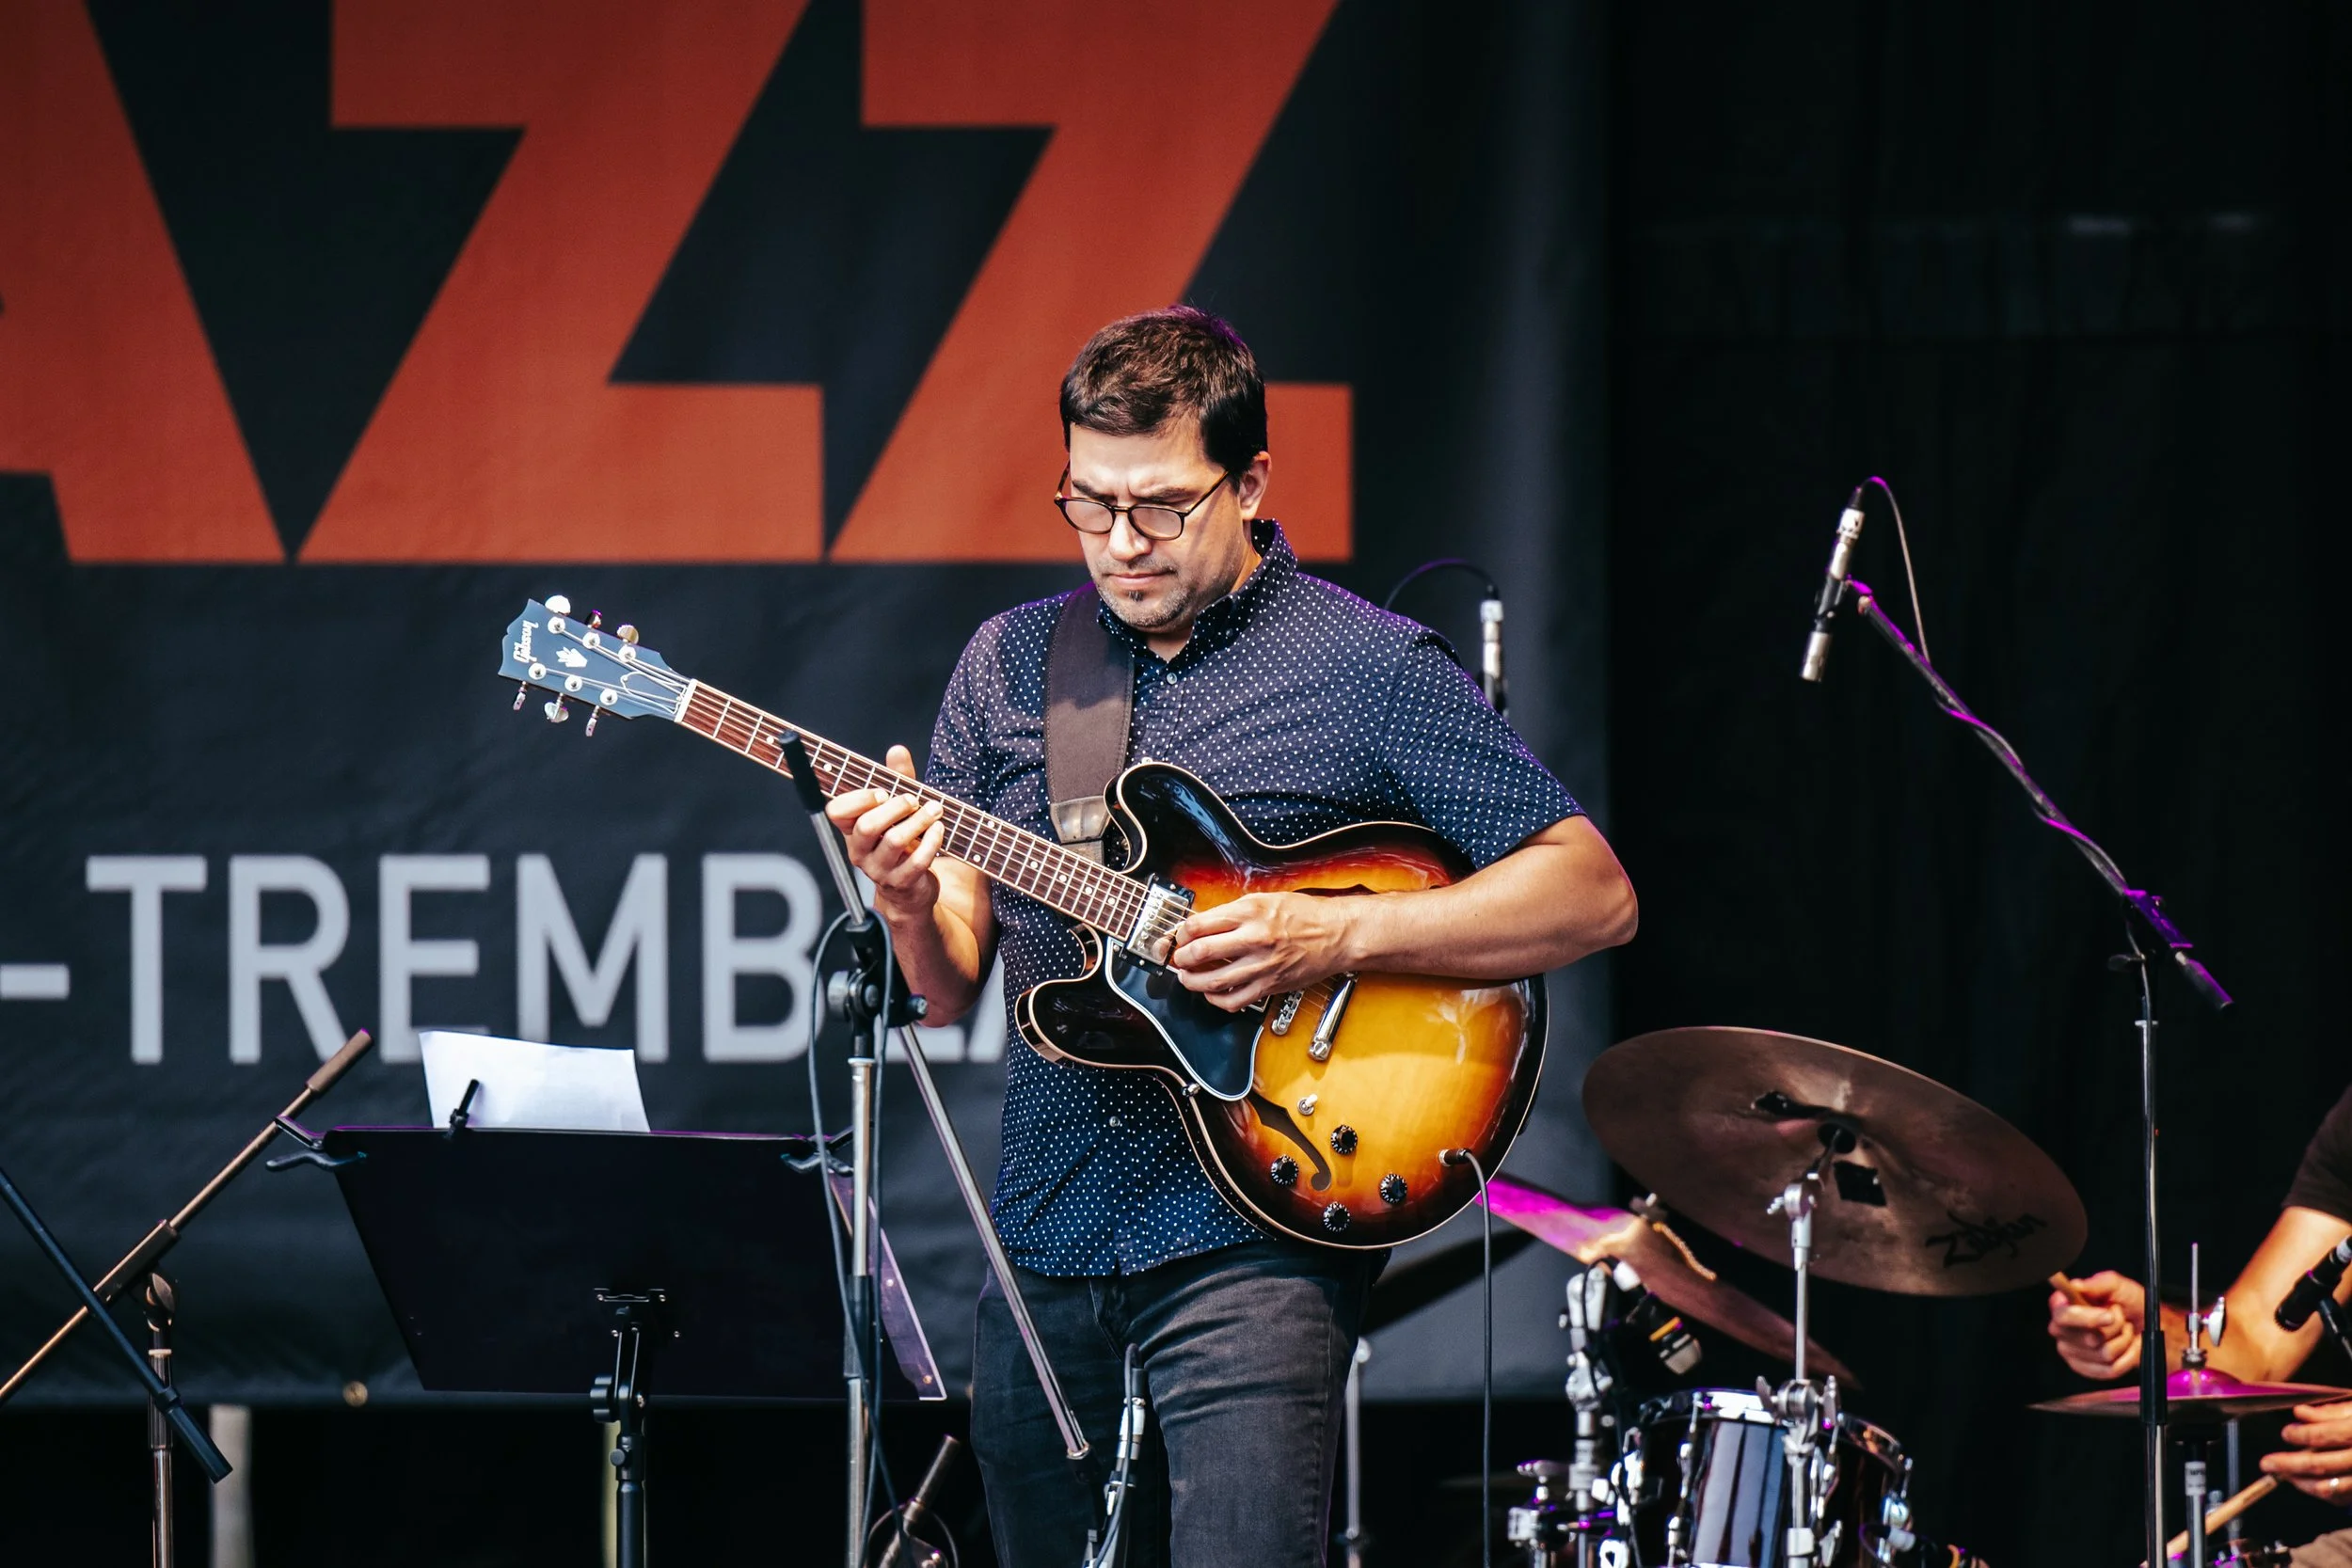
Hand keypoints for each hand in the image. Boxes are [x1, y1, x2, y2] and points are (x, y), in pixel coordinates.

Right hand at [822, 744, 944, 921]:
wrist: (911, 888)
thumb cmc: (901, 840)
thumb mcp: (898, 808)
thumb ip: (897, 779)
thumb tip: (897, 750)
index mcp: (851, 829)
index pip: (836, 811)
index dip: (859, 799)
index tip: (883, 792)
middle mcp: (859, 851)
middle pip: (867, 825)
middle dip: (895, 807)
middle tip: (914, 799)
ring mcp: (879, 870)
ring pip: (894, 841)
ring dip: (918, 820)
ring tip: (935, 809)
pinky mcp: (901, 883)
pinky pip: (916, 861)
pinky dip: (932, 841)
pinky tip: (939, 829)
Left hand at [1165, 892, 1354, 1012]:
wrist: (1337, 934)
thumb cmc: (1305, 915)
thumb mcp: (1266, 899)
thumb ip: (1234, 912)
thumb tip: (1204, 924)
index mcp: (1250, 913)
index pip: (1200, 924)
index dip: (1182, 932)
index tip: (1180, 936)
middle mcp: (1255, 939)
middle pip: (1202, 952)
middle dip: (1182, 957)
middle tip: (1179, 958)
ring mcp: (1262, 965)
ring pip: (1214, 980)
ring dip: (1192, 980)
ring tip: (1187, 977)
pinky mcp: (1270, 985)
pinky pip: (1235, 1000)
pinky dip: (1216, 999)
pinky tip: (1212, 992)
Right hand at [2047, 1271, 2144, 1379]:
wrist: (2148, 1326)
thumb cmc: (2130, 1302)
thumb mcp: (2117, 1286)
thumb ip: (2097, 1283)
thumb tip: (2077, 1285)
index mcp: (2063, 1305)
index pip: (2062, 1315)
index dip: (2086, 1318)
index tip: (2109, 1315)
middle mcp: (2061, 1329)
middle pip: (2087, 1338)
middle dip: (2113, 1329)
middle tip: (2121, 1319)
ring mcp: (2071, 1352)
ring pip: (2103, 1353)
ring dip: (2123, 1341)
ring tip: (2126, 1332)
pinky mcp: (2085, 1369)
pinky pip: (2110, 1370)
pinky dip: (2127, 1358)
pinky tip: (2128, 1348)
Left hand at [2264, 1401, 2351, 1499]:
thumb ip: (2333, 1412)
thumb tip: (2301, 1414)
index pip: (2326, 1435)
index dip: (2301, 1435)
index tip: (2285, 1433)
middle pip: (2323, 1465)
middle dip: (2289, 1464)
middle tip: (2267, 1463)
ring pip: (2331, 1487)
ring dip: (2303, 1483)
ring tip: (2285, 1476)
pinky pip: (2343, 1498)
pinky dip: (2324, 1493)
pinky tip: (2310, 1485)